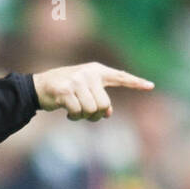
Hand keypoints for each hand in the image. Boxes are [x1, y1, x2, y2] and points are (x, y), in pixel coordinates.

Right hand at [32, 62, 153, 120]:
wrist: (38, 86)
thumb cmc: (64, 90)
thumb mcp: (84, 90)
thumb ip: (99, 99)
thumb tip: (108, 113)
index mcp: (97, 71)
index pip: (120, 77)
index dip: (135, 83)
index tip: (151, 86)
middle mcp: (89, 73)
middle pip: (104, 105)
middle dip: (95, 115)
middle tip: (85, 114)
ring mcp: (77, 81)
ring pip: (91, 110)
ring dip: (83, 117)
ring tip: (74, 112)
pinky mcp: (65, 90)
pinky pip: (78, 112)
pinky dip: (74, 117)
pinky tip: (67, 113)